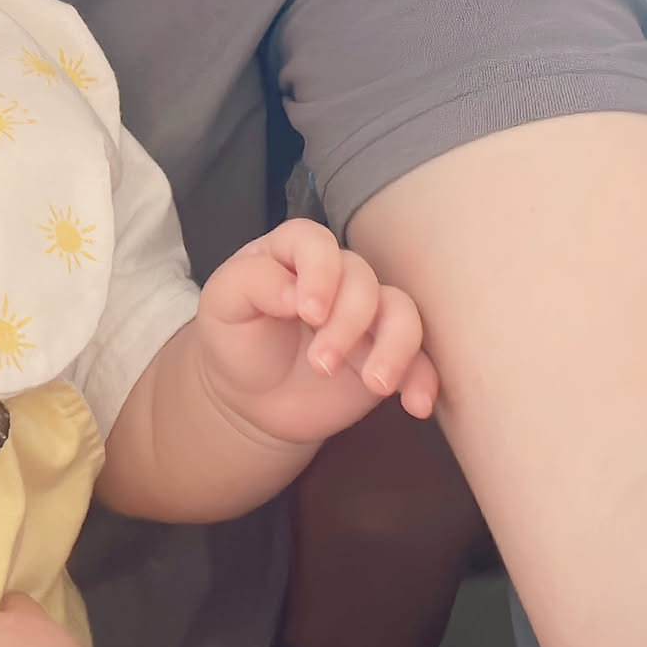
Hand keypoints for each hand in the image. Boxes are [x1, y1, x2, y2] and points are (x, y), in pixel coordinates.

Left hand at [197, 218, 438, 450]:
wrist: (251, 398)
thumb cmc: (235, 340)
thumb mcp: (222, 305)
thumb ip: (252, 283)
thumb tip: (296, 292)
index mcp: (291, 254)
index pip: (315, 242)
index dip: (320, 272)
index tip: (309, 312)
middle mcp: (335, 277)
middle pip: (362, 280)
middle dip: (348, 323)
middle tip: (322, 364)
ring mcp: (366, 314)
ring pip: (402, 310)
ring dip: (395, 346)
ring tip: (377, 384)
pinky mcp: (385, 353)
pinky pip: (421, 357)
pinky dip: (424, 377)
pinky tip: (415, 403)